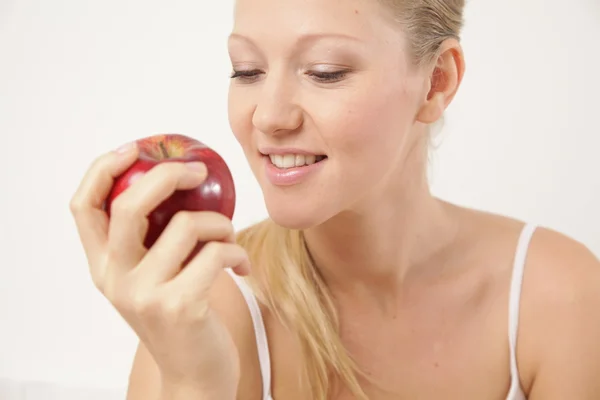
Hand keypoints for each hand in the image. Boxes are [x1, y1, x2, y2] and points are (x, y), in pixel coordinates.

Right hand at [69, 142, 249, 390]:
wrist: (195, 376)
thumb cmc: (181, 317)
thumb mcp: (153, 279)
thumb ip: (151, 241)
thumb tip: (178, 180)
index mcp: (103, 267)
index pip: (83, 207)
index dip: (102, 170)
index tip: (133, 149)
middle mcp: (114, 279)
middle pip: (129, 205)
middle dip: (167, 175)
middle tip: (198, 171)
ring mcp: (144, 294)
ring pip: (186, 225)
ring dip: (221, 223)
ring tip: (229, 238)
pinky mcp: (180, 306)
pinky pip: (217, 252)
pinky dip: (237, 251)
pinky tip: (241, 267)